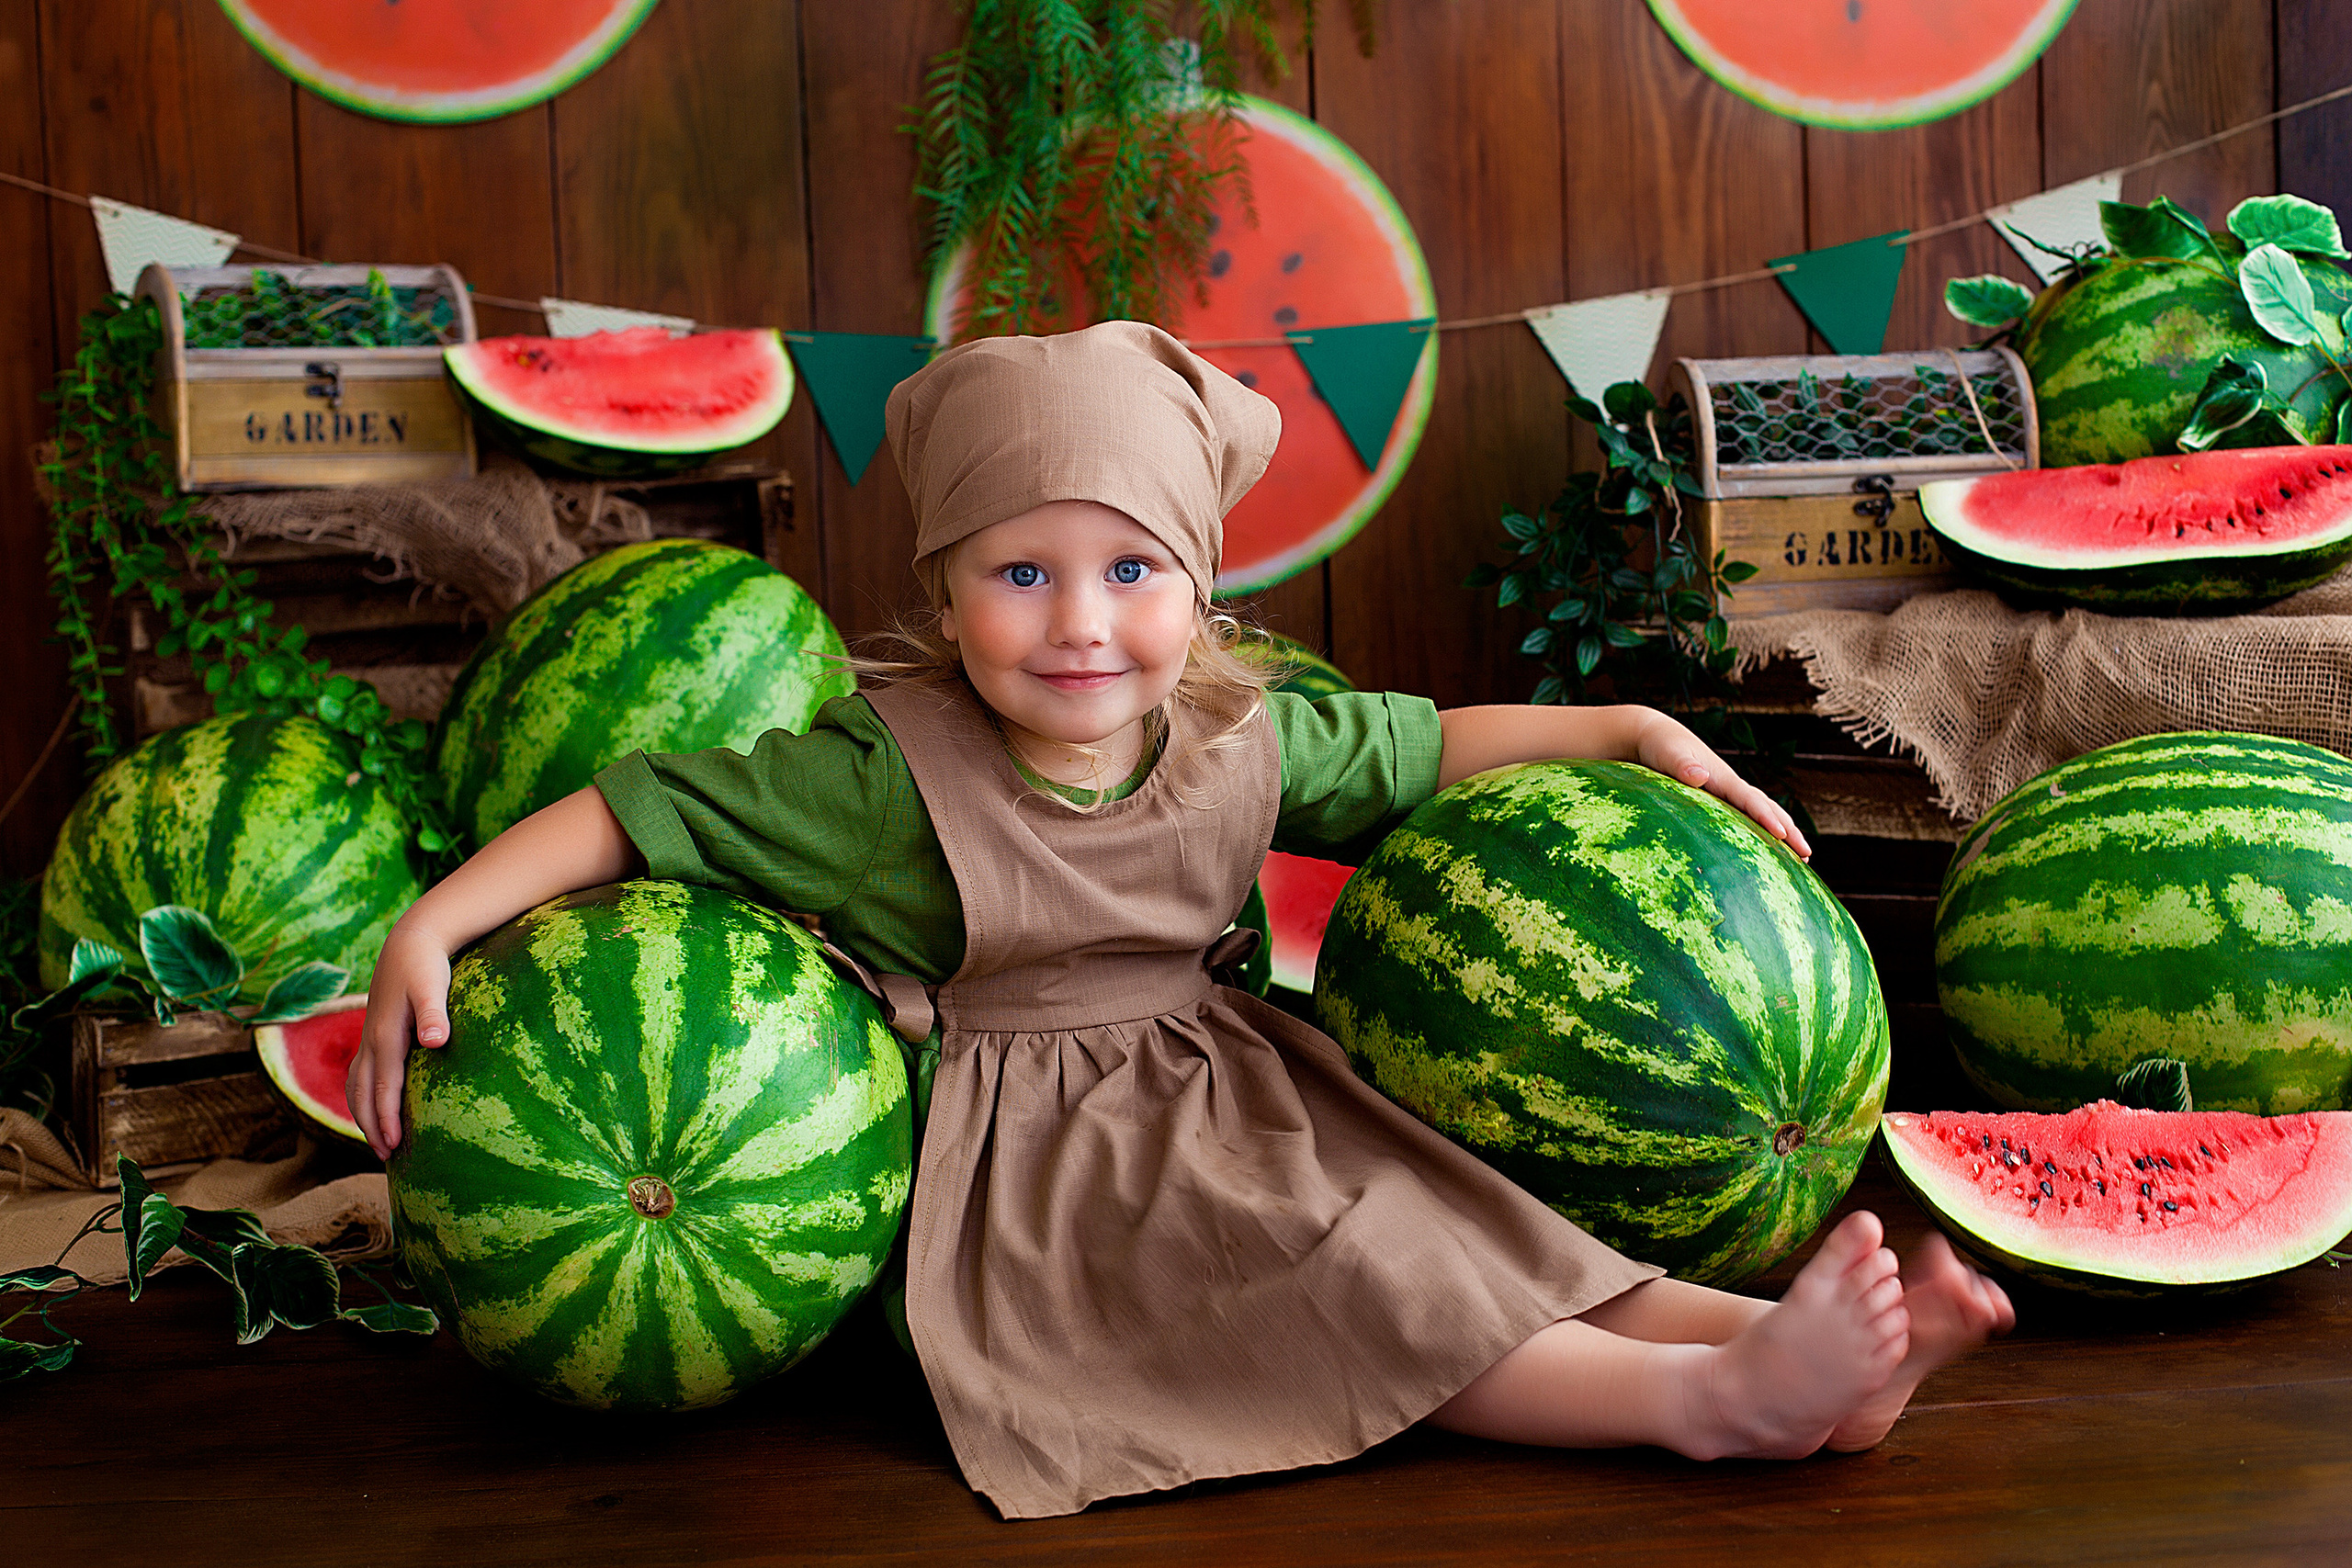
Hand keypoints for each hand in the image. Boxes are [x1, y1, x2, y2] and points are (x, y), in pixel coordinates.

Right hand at [347, 923, 454, 1159]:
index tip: (393, 1147)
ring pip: (357, 1086)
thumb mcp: (433, 985)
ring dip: (364, 1115)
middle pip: (364, 1093)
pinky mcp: (374, 1034)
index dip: (387, 1118)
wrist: (411, 941)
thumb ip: (435, 1014)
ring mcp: (369, 1038)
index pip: (385, 1087)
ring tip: (379, 1142)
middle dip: (372, 1126)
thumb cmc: (426, 964)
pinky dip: (363, 1096)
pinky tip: (376, 1107)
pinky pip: (361, 1074)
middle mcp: (372, 1040)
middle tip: (387, 1159)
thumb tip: (436, 1041)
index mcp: (386, 1035)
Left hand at [1631, 711, 1810, 859]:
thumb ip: (1682, 765)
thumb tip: (1699, 776)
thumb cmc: (1661, 746)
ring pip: (1762, 814)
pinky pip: (1746, 819)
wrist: (1656, 737)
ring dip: (1783, 833)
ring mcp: (1727, 795)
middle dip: (1789, 831)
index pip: (1750, 800)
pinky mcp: (1719, 801)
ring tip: (1801, 858)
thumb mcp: (1668, 754)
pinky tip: (1767, 850)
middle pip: (1768, 809)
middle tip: (1807, 855)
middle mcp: (1731, 786)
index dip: (1766, 817)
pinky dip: (1762, 834)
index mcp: (1723, 778)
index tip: (1783, 834)